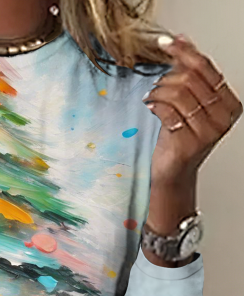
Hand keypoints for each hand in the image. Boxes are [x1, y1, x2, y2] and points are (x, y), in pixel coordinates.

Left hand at [143, 34, 242, 189]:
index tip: (166, 44)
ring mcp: (207, 132)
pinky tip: (150, 107)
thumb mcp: (188, 103)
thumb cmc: (179, 138)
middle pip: (191, 79)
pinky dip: (155, 105)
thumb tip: (181, 41)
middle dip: (167, 77)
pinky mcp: (189, 143)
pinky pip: (168, 111)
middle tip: (156, 85)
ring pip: (179, 93)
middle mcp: (223, 118)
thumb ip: (188, 74)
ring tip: (151, 97)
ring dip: (159, 91)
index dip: (184, 53)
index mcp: (229, 104)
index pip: (206, 68)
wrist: (172, 171)